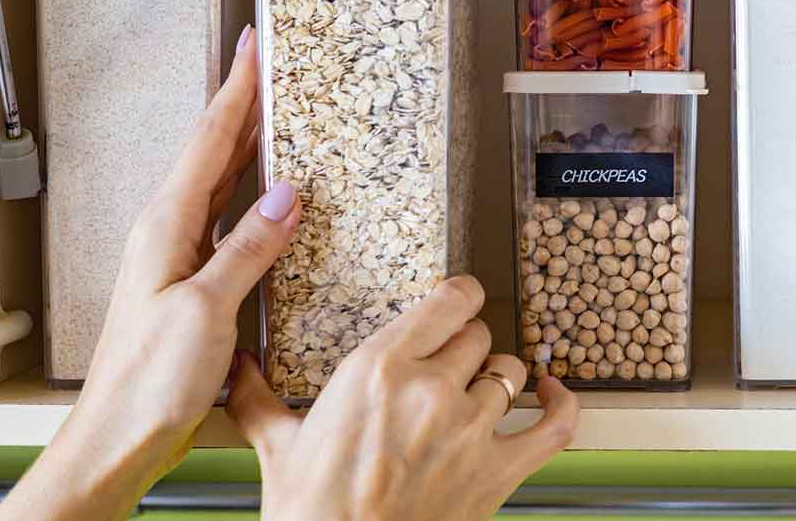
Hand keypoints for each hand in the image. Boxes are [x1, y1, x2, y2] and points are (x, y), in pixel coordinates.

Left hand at [0, 26, 300, 520]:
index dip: (238, 88)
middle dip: (245, 102)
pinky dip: (255, 192)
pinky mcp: (194, 279)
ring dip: (251, 143)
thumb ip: (247, 249)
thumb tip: (287, 196)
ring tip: (280, 111)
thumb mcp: (204, 310)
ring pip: (222, 180)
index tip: (255, 46)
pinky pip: (229, 217)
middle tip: (273, 64)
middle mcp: (169, 231)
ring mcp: (180, 254)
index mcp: (166, 225)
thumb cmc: (147, 382)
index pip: (210, 139)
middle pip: (215, 149)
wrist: (118, 436)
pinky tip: (275, 193)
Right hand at [228, 275, 579, 520]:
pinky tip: (551, 394)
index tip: (456, 301)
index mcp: (379, 369)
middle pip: (476, 337)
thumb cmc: (310, 514)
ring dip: (494, 381)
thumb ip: (258, 397)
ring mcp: (471, 429)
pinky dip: (560, 404)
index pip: (450, 301)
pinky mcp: (500, 470)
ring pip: (509, 373)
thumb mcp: (277, 446)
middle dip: (463, 348)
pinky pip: (555, 424)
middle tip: (445, 367)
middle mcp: (432, 389)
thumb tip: (234, 368)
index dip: (459, 297)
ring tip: (475, 393)